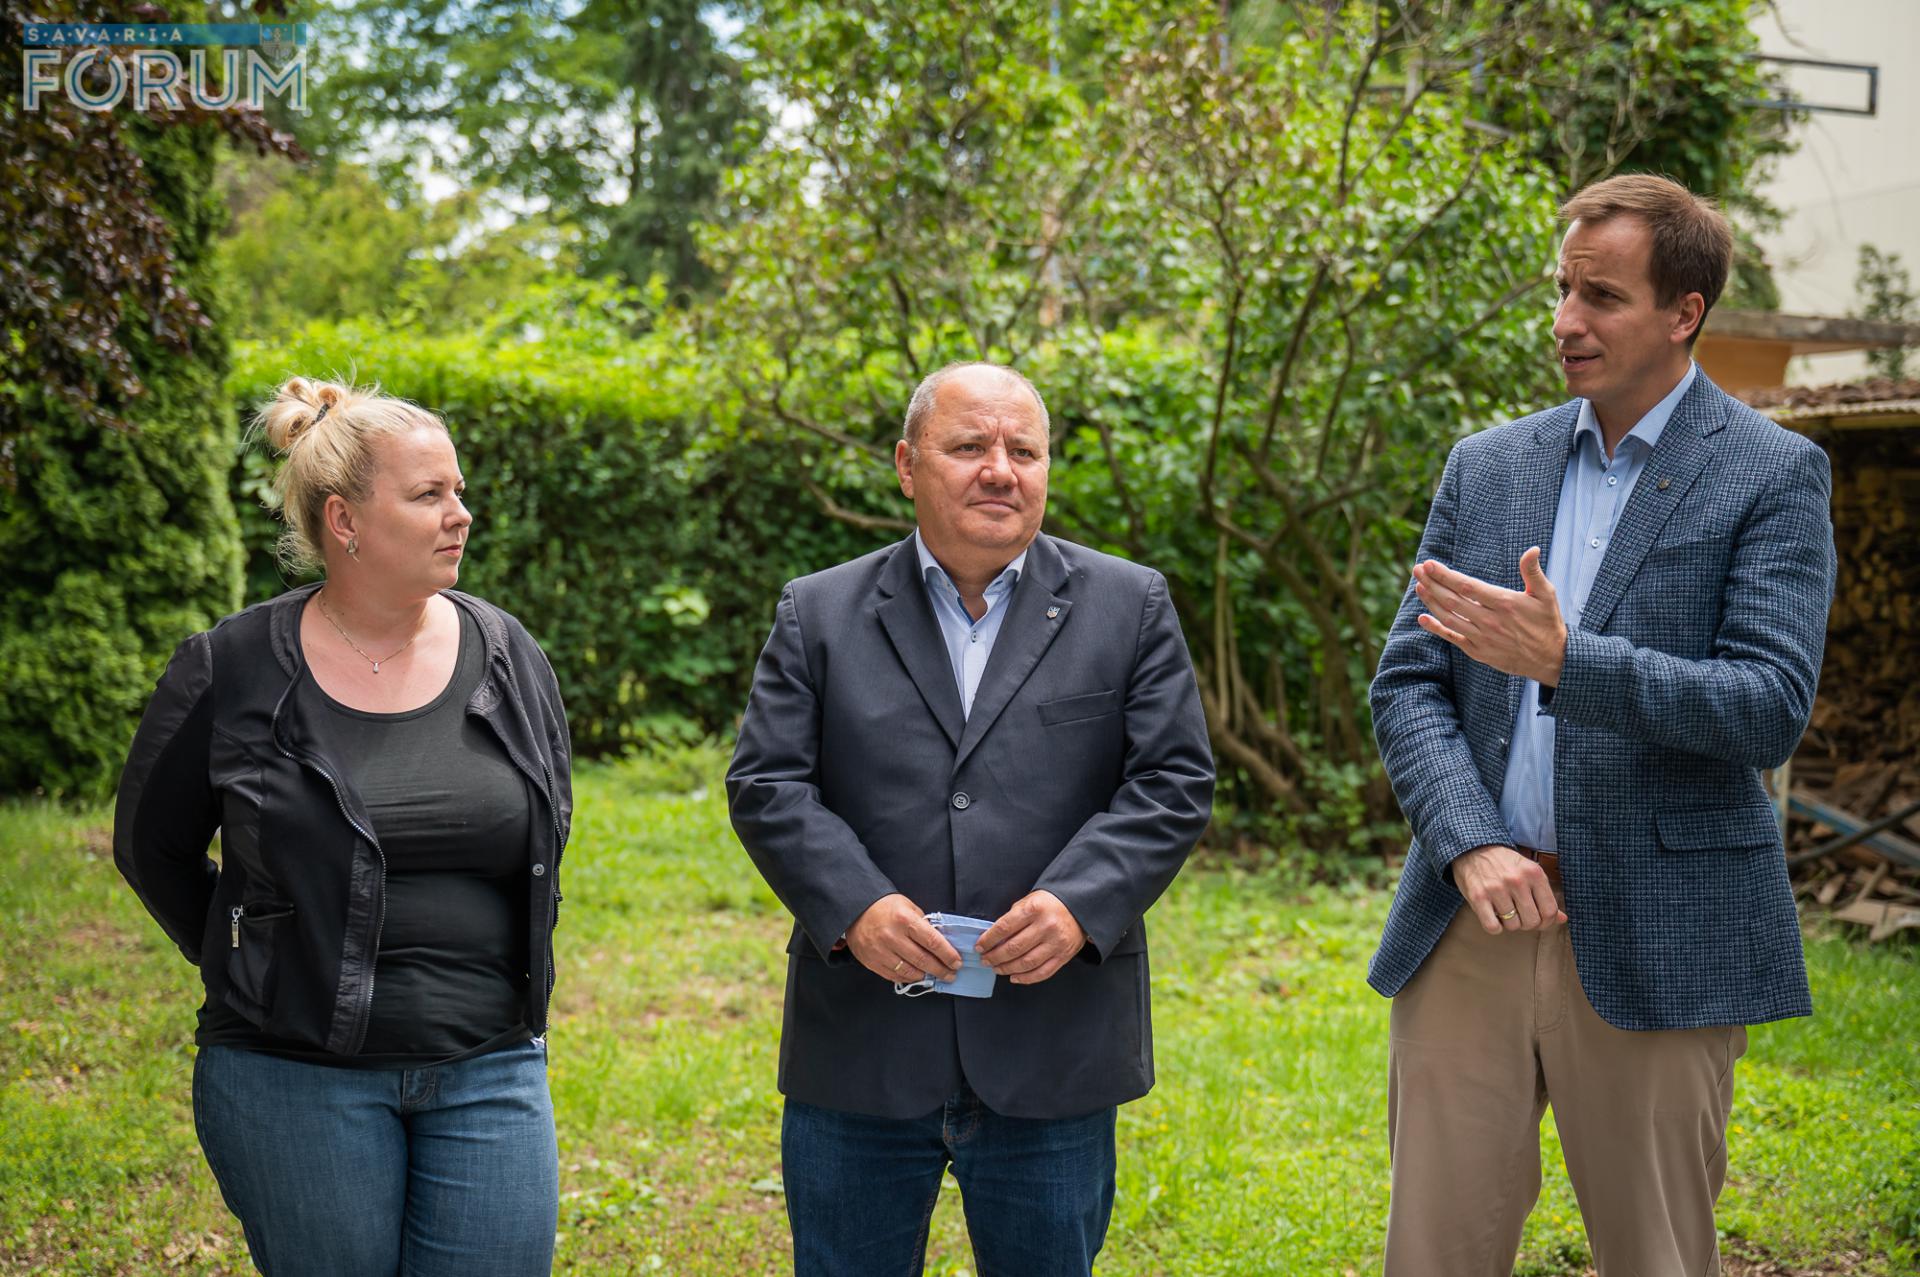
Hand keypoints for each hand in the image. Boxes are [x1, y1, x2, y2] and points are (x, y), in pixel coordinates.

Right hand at [846, 894, 961, 982]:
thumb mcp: (908, 907)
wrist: (855, 910)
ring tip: (935, 975)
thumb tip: (941, 942)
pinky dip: (908, 977)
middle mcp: (892, 937)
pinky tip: (917, 975)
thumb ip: (924, 924)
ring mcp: (880, 951)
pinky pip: (894, 976)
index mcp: (904, 920)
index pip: (932, 941)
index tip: (956, 962)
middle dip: (941, 970)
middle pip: (923, 960)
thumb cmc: (885, 907)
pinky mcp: (872, 962)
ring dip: (926, 975)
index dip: (947, 955)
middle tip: (951, 974)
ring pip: (910, 971)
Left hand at [977, 890, 1087, 984]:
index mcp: (1034, 909)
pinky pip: (1042, 972)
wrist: (1079, 907)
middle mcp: (1046, 926)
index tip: (979, 946)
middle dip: (995, 957)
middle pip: (1014, 948)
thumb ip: (1012, 917)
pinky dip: (1026, 978)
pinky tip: (1014, 977)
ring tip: (997, 968)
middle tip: (985, 960)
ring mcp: (1056, 943)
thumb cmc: (1049, 904)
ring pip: (1026, 963)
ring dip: (1007, 969)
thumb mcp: (1029, 901)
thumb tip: (994, 937)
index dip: (988, 940)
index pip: (1004, 927)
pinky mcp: (1063, 956)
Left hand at [1413, 548, 1567, 686]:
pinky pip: (1453, 638)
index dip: (1445, 575)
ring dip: (1431, 602)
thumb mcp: (1546, 594)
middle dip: (1432, 583)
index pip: (1467, 586)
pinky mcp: (1478, 652)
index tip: (1429, 564)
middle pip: (1453, 600)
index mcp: (1504, 603)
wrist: (1551, 659)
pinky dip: (1436, 628)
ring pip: (1449, 618)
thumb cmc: (1547, 622)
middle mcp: (1490, 621)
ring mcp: (1482, 638)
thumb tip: (1532, 549)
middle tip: (1417, 569)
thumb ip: (1533, 572)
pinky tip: (1422, 618)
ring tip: (1418, 586)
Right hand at [1452, 845, 1565, 933]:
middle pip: (1532, 921)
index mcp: (1534, 873)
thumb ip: (1545, 896)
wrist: (1473, 849)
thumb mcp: (1529, 872)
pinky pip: (1493, 926)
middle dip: (1527, 924)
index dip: (1547, 922)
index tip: (1538, 921)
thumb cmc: (1505, 863)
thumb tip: (1562, 919)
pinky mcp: (1478, 896)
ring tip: (1504, 912)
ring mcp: (1496, 889)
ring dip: (1509, 924)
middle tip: (1519, 916)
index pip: (1550, 911)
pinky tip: (1493, 916)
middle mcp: (1517, 881)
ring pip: (1512, 926)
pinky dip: (1494, 927)